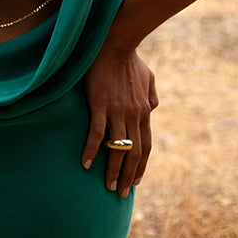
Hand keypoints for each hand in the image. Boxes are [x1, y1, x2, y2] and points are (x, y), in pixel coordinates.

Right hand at [81, 44, 157, 196]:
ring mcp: (117, 111)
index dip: (141, 166)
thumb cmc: (131, 60)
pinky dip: (91, 151)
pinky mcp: (100, 105)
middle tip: (121, 193)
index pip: (146, 146)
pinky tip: (84, 164)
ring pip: (118, 149)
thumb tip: (151, 110)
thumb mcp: (149, 78)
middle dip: (128, 176)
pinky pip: (97, 134)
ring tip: (108, 187)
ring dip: (113, 171)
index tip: (135, 181)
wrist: (115, 43)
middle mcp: (134, 115)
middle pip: (134, 153)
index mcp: (144, 111)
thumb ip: (152, 96)